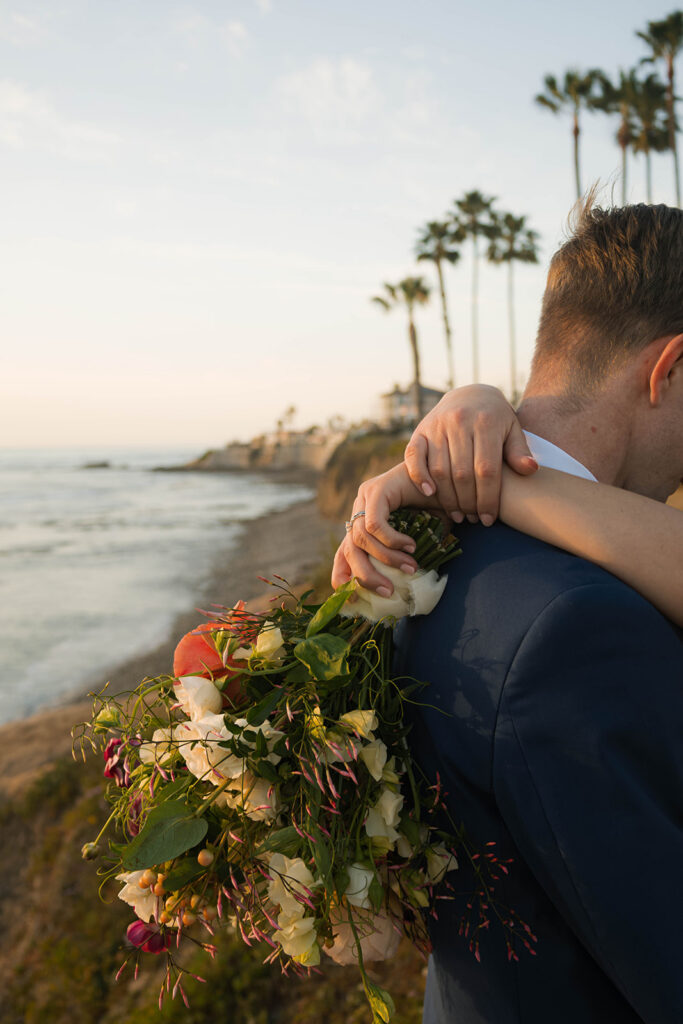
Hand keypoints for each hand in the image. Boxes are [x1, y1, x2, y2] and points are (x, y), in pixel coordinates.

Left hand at [331, 464, 440, 593]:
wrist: (449, 476)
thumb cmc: (436, 511)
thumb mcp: (417, 540)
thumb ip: (404, 559)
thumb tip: (399, 595)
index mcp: (362, 524)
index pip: (343, 554)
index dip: (344, 578)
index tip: (354, 601)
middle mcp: (358, 510)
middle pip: (348, 550)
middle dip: (365, 577)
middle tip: (388, 591)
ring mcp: (364, 497)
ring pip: (360, 539)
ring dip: (386, 559)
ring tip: (411, 567)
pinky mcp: (376, 489)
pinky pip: (375, 524)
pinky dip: (392, 541)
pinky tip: (410, 546)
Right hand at [404, 384, 537, 524]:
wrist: (470, 393)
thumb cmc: (496, 419)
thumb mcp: (512, 430)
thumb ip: (519, 451)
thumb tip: (531, 469)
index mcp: (486, 422)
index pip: (486, 470)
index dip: (488, 498)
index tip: (489, 519)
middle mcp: (459, 421)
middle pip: (462, 474)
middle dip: (468, 503)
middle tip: (474, 520)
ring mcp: (437, 425)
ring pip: (439, 469)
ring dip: (447, 497)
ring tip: (458, 514)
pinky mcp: (420, 430)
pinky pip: (413, 457)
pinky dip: (419, 477)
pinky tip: (430, 494)